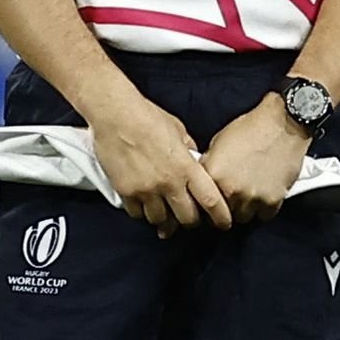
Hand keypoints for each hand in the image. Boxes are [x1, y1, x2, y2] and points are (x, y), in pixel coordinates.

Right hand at [95, 95, 227, 233]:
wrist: (116, 115)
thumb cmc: (149, 118)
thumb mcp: (180, 133)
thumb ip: (189, 154)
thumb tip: (195, 164)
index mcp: (187, 168)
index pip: (211, 201)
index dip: (221, 217)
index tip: (224, 223)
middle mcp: (168, 183)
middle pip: (186, 218)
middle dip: (192, 222)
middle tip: (191, 218)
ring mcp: (145, 189)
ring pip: (161, 220)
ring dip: (166, 219)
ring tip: (167, 213)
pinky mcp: (125, 191)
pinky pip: (137, 213)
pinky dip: (144, 213)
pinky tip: (147, 206)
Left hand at [199, 97, 313, 225]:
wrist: (283, 124)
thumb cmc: (250, 129)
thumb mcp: (218, 143)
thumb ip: (210, 167)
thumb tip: (204, 182)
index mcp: (213, 175)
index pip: (202, 205)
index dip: (206, 204)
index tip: (211, 203)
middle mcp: (231, 190)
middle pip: (223, 215)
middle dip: (227, 207)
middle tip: (233, 196)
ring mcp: (253, 197)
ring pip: (244, 217)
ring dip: (245, 209)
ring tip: (250, 194)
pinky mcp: (274, 199)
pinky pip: (265, 215)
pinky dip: (264, 207)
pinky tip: (265, 193)